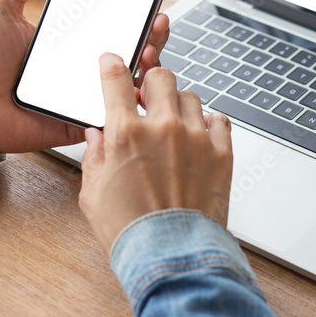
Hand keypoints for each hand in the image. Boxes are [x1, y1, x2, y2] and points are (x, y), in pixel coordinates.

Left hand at [0, 0, 171, 153]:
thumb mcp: (3, 2)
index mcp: (72, 36)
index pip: (115, 17)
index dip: (140, 3)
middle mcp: (85, 61)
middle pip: (133, 44)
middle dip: (155, 28)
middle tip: (160, 14)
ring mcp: (88, 90)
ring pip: (134, 75)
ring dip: (151, 57)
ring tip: (150, 42)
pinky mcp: (85, 117)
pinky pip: (119, 108)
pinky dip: (136, 96)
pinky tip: (141, 78)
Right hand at [78, 53, 232, 254]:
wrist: (172, 255)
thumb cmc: (131, 230)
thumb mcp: (93, 193)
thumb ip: (95, 157)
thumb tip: (97, 136)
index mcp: (126, 133)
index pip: (116, 78)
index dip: (112, 64)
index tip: (113, 61)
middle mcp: (163, 127)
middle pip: (161, 76)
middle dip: (152, 85)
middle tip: (149, 100)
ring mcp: (196, 138)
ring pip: (191, 96)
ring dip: (180, 106)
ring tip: (174, 128)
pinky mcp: (222, 152)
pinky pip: (219, 119)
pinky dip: (209, 124)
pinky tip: (199, 138)